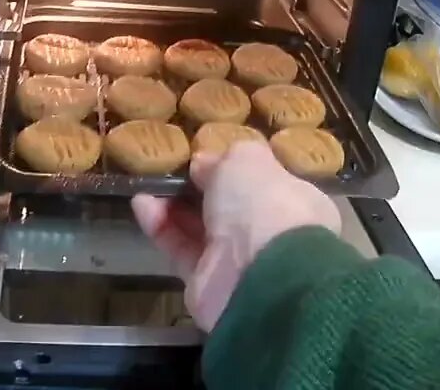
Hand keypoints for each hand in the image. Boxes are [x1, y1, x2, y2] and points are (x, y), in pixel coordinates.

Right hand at [131, 141, 340, 331]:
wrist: (259, 275)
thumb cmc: (264, 204)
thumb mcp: (248, 160)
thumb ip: (224, 158)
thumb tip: (204, 164)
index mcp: (297, 204)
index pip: (268, 183)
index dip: (238, 170)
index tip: (208, 157)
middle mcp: (272, 236)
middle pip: (230, 208)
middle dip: (201, 188)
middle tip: (174, 170)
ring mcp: (240, 262)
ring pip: (202, 228)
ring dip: (174, 205)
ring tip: (147, 183)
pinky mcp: (207, 283)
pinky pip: (181, 249)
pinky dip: (161, 226)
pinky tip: (141, 203)